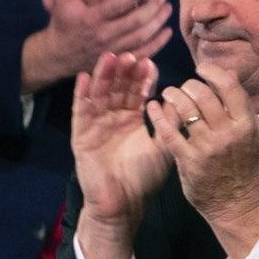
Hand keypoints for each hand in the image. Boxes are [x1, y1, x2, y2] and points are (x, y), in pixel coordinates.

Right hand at [22, 0, 171, 91]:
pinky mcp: (117, 60)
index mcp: (90, 18)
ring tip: (168, 7)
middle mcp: (102, 35)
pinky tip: (166, 32)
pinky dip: (157, 44)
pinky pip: (142, 54)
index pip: (116, 6)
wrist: (57, 55)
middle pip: (135, 22)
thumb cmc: (62, 23)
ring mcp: (111, 50)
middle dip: (154, 6)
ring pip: (141, 37)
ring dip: (158, 22)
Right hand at [69, 54, 172, 258]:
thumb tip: (178, 99)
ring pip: (99, 94)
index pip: (137, 93)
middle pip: (117, 88)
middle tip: (130, 55)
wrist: (122, 203)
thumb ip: (169, 125)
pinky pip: (80, 111)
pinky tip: (83, 78)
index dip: (142, 78)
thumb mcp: (163, 148)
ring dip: (103, 76)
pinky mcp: (81, 135)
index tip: (149, 62)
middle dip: (123, 72)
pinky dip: (81, 94)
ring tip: (110, 58)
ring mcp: (96, 125)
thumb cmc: (143, 178)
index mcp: (132, 120)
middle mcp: (113, 118)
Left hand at [145, 65, 258, 258]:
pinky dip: (158, 115)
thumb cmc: (240, 163)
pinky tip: (152, 107)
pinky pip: (169, 131)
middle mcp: (228, 132)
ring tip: (168, 93)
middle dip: (188, 85)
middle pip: (203, 94)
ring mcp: (207, 146)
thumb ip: (238, 105)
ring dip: (172, 95)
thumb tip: (228, 72)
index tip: (200, 69)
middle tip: (182, 86)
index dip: (212, 72)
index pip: (229, 86)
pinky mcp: (188, 159)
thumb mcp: (248, 132)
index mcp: (245, 123)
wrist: (234, 201)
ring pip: (185, 109)